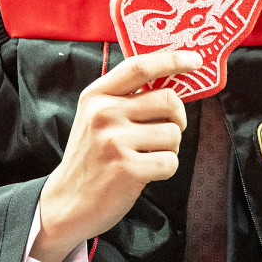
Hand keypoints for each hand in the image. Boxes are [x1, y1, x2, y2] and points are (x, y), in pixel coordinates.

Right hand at [33, 50, 200, 261]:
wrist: (66, 203)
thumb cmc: (91, 158)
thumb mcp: (97, 117)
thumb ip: (127, 98)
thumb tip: (174, 80)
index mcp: (97, 96)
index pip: (140, 66)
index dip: (173, 59)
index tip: (196, 60)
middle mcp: (104, 114)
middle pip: (169, 100)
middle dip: (178, 118)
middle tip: (165, 131)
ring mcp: (115, 141)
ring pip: (173, 133)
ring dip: (169, 148)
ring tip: (147, 156)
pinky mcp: (127, 168)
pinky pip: (171, 161)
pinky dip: (165, 169)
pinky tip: (144, 173)